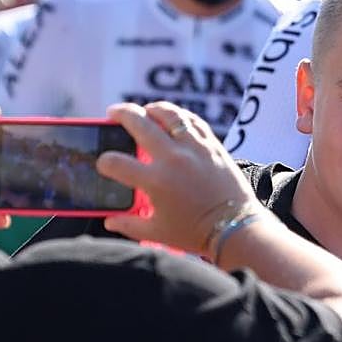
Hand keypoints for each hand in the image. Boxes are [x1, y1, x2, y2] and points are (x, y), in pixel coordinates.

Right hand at [96, 102, 262, 253]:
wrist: (236, 228)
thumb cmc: (196, 233)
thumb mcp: (158, 232)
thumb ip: (129, 225)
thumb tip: (109, 221)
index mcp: (155, 181)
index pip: (116, 162)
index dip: (104, 162)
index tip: (105, 163)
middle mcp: (173, 159)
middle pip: (139, 123)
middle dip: (121, 114)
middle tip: (113, 112)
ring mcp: (195, 149)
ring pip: (169, 114)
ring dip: (152, 108)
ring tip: (144, 110)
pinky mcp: (213, 146)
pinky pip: (193, 121)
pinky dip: (180, 116)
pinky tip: (172, 118)